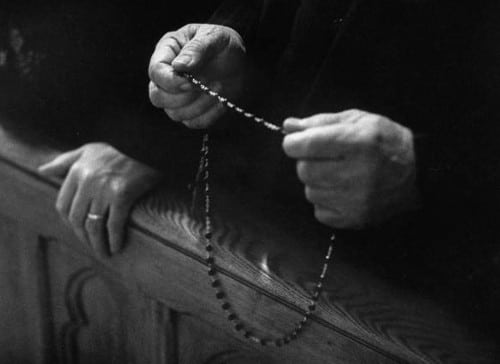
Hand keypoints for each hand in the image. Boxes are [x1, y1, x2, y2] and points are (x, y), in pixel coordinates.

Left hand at [38, 143, 161, 255]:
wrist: (148, 143)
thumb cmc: (120, 147)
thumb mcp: (88, 150)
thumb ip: (64, 161)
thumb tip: (42, 171)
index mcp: (76, 171)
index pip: (63, 206)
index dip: (70, 224)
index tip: (80, 232)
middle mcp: (87, 181)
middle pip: (77, 219)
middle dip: (83, 238)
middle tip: (93, 247)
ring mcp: (104, 189)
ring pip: (93, 225)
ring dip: (97, 244)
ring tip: (104, 253)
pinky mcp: (122, 195)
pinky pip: (114, 224)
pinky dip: (114, 239)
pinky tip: (117, 247)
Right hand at [149, 23, 245, 128]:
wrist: (238, 60)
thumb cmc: (223, 44)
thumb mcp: (214, 37)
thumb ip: (197, 49)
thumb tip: (179, 66)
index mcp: (167, 52)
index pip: (155, 72)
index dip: (171, 81)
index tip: (191, 82)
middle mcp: (166, 76)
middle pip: (157, 97)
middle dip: (182, 97)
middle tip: (203, 86)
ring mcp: (177, 96)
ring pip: (175, 113)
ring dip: (199, 105)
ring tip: (217, 87)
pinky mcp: (191, 111)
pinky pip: (193, 123)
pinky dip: (209, 115)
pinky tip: (220, 100)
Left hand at [282, 110, 418, 228]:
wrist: (419, 172)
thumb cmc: (385, 140)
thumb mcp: (357, 120)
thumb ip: (320, 122)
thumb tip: (288, 127)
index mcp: (357, 142)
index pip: (304, 146)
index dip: (296, 143)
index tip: (301, 143)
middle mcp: (356, 172)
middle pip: (304, 170)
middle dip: (308, 162)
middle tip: (327, 159)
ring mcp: (355, 200)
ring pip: (310, 192)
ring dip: (317, 182)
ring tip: (338, 175)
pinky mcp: (355, 219)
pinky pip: (319, 211)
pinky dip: (325, 201)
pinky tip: (342, 191)